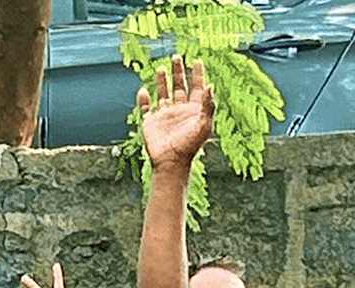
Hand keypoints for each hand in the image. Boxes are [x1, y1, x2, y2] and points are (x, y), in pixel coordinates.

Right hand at [139, 55, 215, 170]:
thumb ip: (208, 105)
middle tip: (178, 56)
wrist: (171, 163)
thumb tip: (211, 86)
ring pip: (164, 94)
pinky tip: (144, 91)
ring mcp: (165, 116)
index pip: (197, 88)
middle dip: (179, 72)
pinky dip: (144, 100)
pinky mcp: (151, 123)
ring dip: (163, 81)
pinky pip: (146, 108)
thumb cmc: (190, 147)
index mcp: (193, 111)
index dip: (198, 75)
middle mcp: (179, 111)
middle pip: (180, 86)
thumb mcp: (204, 125)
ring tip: (162, 68)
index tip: (198, 61)